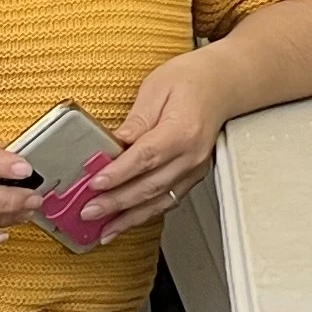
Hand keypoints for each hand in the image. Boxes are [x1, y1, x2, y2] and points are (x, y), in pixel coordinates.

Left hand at [72, 53, 229, 234]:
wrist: (222, 84)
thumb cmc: (190, 80)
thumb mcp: (156, 88)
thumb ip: (135, 121)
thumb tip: (113, 144)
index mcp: (182, 130)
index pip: (146, 157)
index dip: (119, 173)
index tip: (96, 183)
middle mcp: (191, 155)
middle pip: (150, 185)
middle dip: (116, 202)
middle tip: (89, 211)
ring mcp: (194, 169)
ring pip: (159, 200)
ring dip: (129, 218)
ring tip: (104, 230)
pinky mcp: (192, 176)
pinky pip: (167, 200)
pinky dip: (145, 214)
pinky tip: (126, 222)